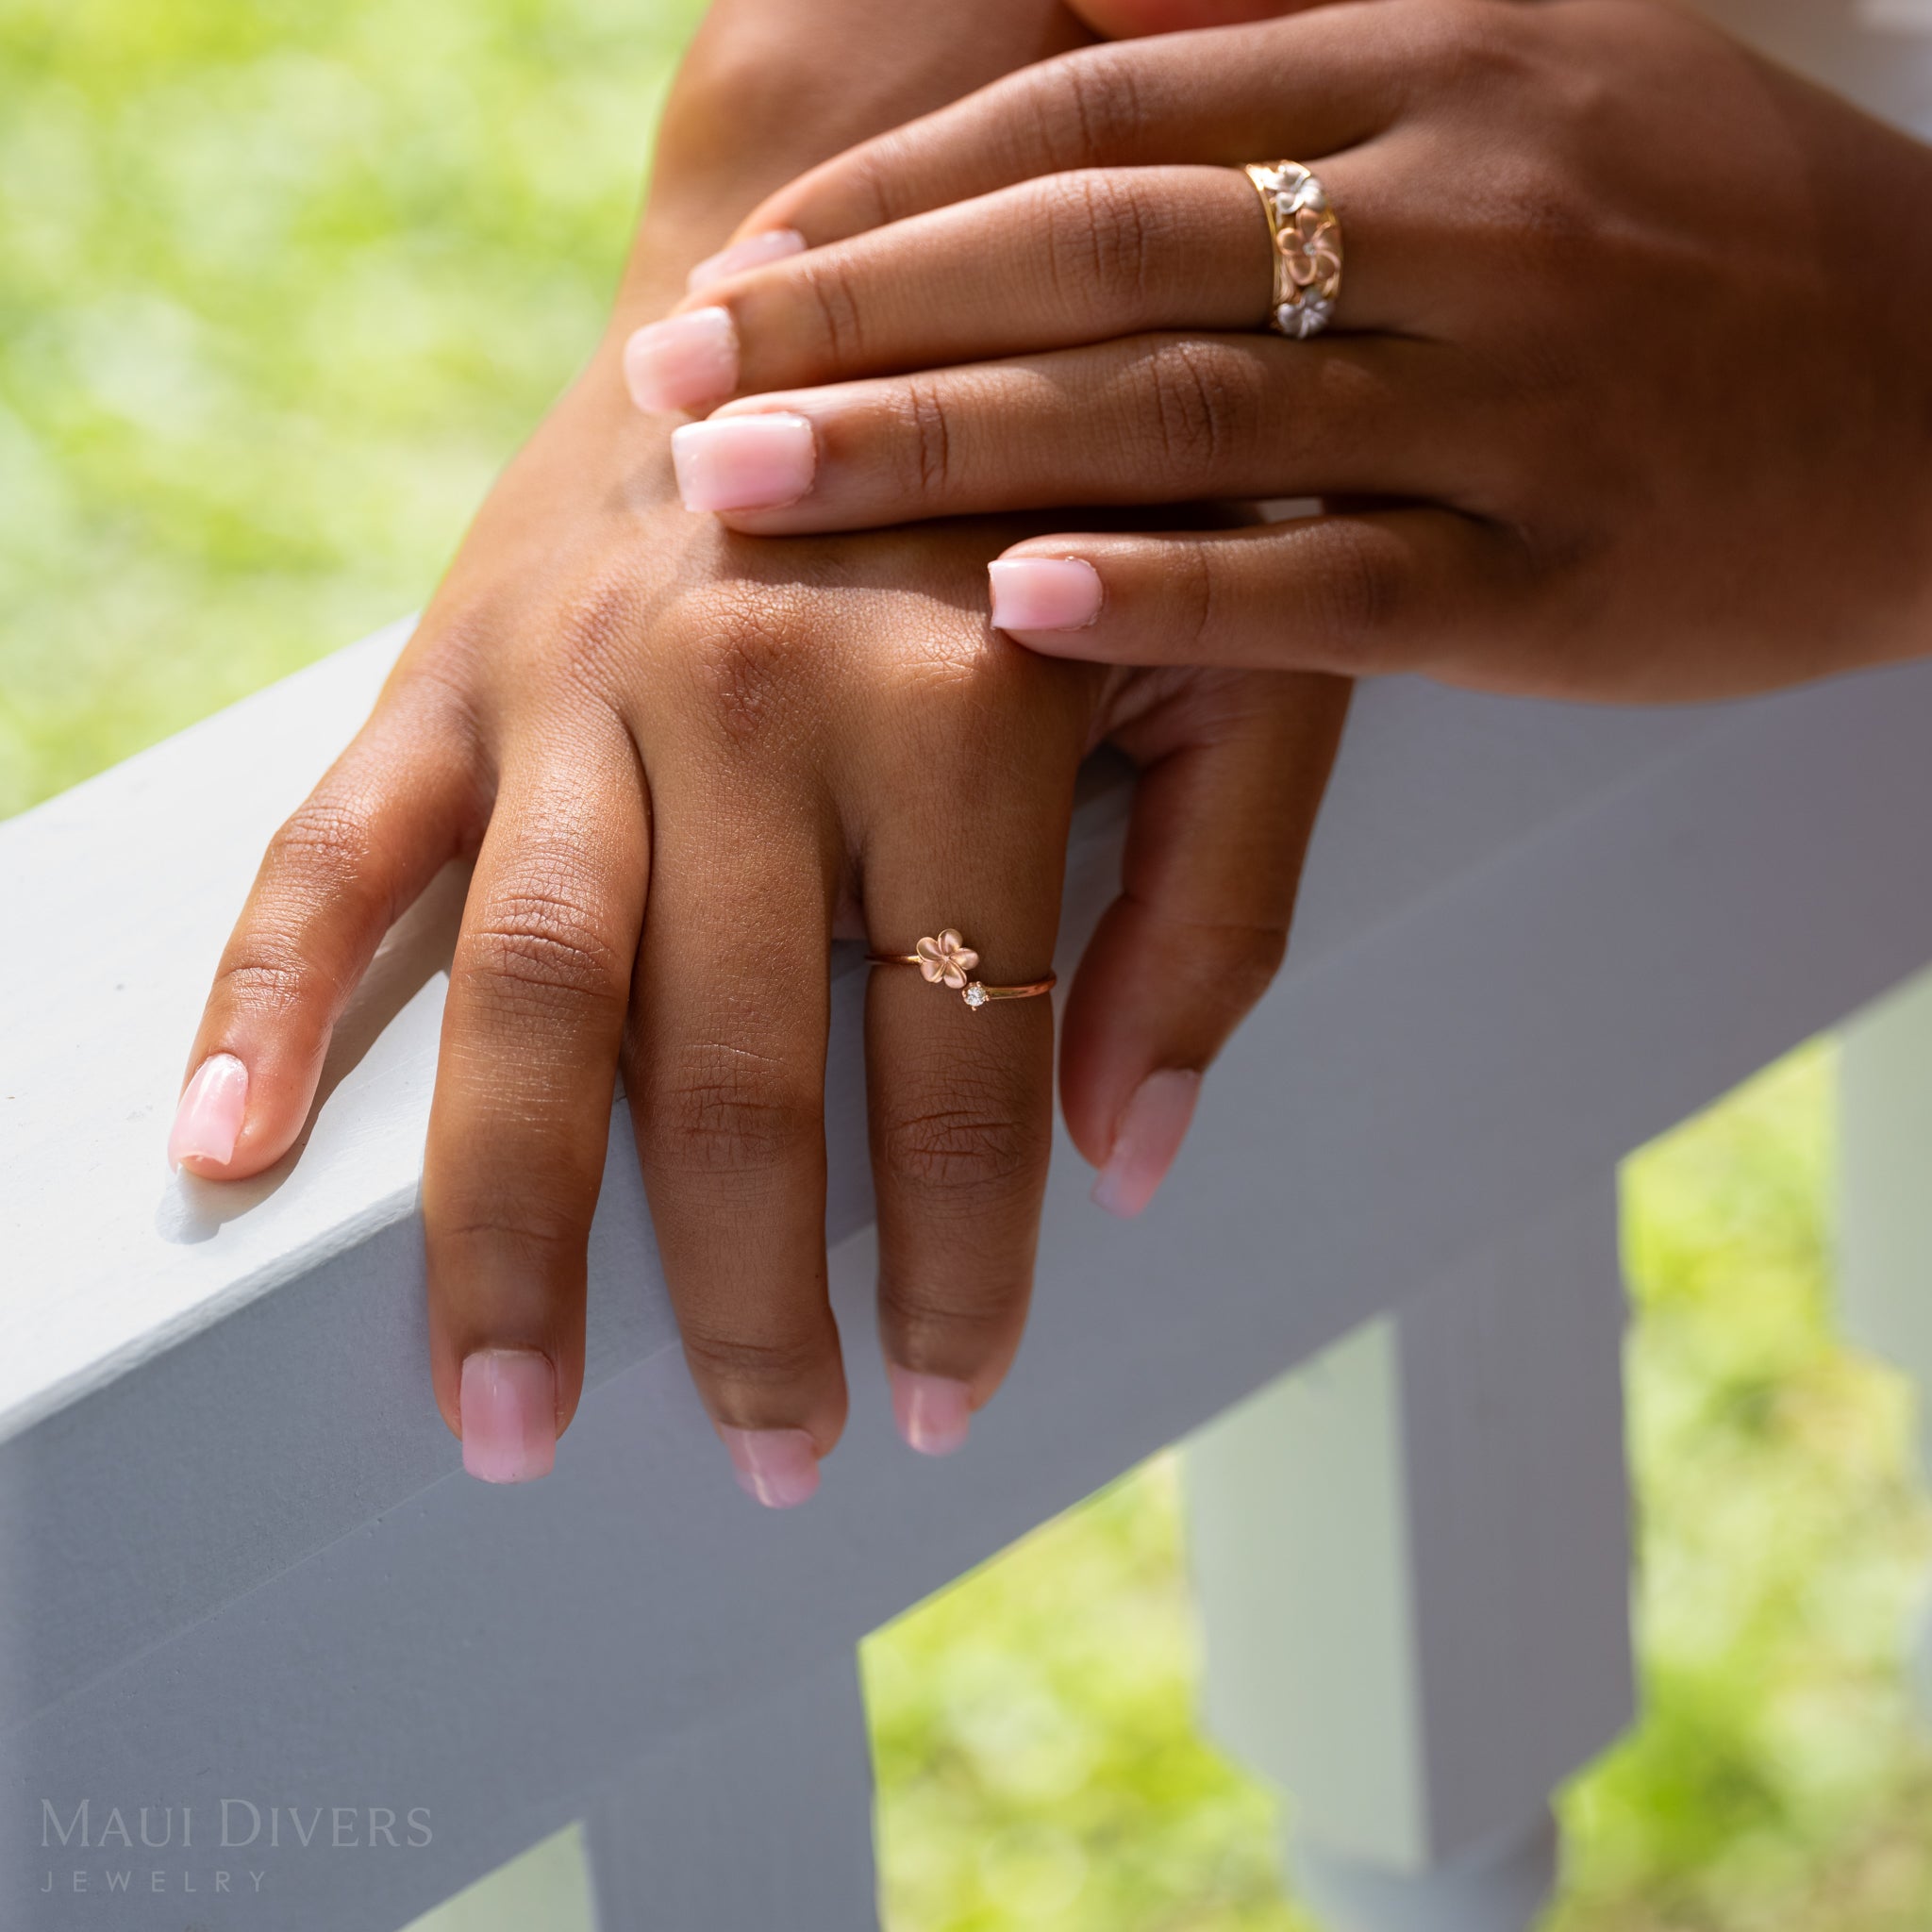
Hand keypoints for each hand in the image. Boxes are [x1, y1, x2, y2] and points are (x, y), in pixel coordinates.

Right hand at [167, 3, 1349, 1498]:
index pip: (967, 1061)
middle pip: (739, 1072)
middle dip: (752, 1305)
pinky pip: (343, 844)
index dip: (963, 1262)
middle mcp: (761, 697)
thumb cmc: (1080, 483)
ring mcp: (587, 682)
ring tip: (504, 1418)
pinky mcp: (459, 656)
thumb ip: (1214, 907)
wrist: (866, 256)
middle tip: (769, 1464)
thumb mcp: (1235, 660)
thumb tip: (1127, 1160)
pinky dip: (273, 997)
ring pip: (537, 997)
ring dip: (511, 1231)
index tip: (954, 1402)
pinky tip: (228, 1151)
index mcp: (967, 702)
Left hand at [627, 0, 1931, 701]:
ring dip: (945, 447)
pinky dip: (1168, 590)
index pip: (1089, 121)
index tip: (738, 278)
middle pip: (1092, 251)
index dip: (891, 202)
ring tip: (755, 493)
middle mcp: (1452, 206)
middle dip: (857, 321)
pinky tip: (1010, 606)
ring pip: (1180, 411)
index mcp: (1426, 68)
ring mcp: (1505, 391)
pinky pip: (1325, 578)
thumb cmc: (1712, 248)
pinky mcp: (1549, 570)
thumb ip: (1308, 38)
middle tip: (677, 391)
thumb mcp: (1528, 73)